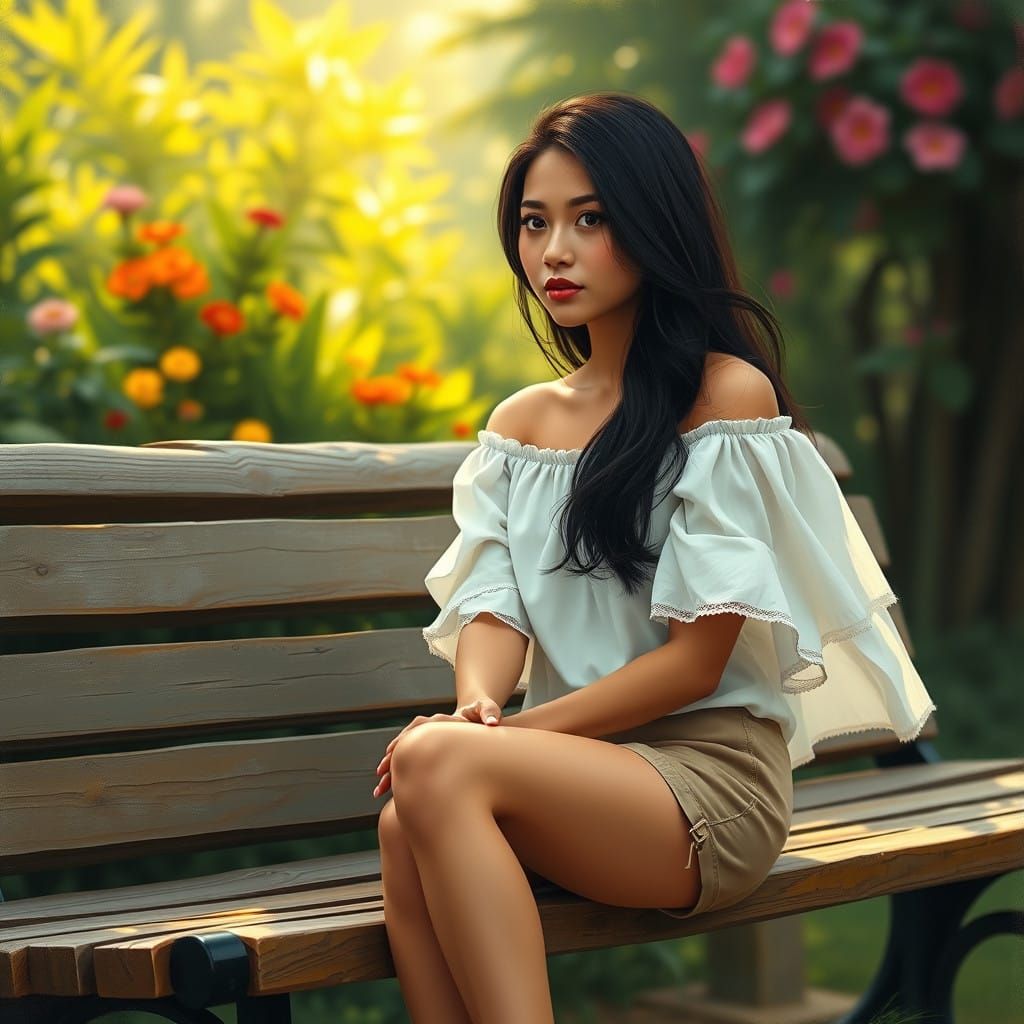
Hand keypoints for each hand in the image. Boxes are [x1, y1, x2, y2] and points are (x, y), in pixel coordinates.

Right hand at [373, 699, 501, 798]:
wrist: (479, 719)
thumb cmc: (483, 713)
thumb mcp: (488, 709)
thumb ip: (490, 712)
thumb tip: (492, 721)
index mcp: (435, 721)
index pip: (414, 731)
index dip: (402, 744)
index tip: (391, 758)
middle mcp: (425, 730)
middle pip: (401, 747)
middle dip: (388, 763)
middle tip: (380, 781)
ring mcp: (424, 743)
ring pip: (401, 759)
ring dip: (389, 774)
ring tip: (378, 792)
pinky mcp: (427, 753)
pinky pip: (408, 766)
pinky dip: (398, 778)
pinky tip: (390, 794)